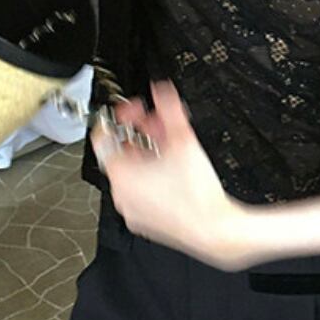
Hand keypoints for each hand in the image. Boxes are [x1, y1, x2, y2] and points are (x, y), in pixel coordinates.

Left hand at [91, 79, 253, 271]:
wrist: (216, 230)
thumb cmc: (198, 196)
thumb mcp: (184, 141)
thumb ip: (169, 109)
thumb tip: (162, 89)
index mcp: (122, 175)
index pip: (103, 137)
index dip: (119, 118)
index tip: (136, 111)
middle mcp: (122, 194)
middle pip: (122, 152)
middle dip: (141, 133)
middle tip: (159, 124)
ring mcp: (133, 210)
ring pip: (133, 172)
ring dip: (148, 153)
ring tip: (171, 145)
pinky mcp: (146, 221)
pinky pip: (141, 191)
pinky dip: (152, 176)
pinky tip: (174, 169)